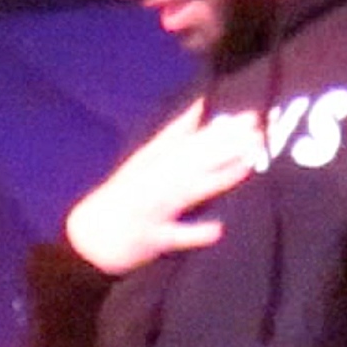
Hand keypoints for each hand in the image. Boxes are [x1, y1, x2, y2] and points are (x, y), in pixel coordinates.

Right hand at [65, 98, 264, 274]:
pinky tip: (217, 229)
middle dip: (227, 146)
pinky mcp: (150, 239)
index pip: (190, 139)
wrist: (87, 239)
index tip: (251, 115)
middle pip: (194, 160)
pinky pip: (174, 237)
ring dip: (219, 177)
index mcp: (153, 161)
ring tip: (249, 164)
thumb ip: (174, 135)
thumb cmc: (123, 199)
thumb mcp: (144, 161)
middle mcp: (153, 181)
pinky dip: (193, 233)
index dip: (221, 127)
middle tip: (259, 133)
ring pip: (189, 190)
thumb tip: (200, 106)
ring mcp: (151, 209)